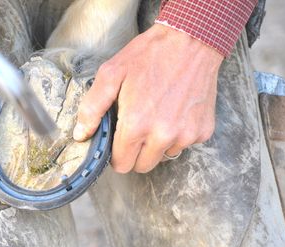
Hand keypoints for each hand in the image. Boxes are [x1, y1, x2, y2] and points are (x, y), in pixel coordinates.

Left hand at [73, 23, 223, 172]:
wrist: (191, 41)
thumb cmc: (149, 56)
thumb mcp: (111, 75)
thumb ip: (92, 108)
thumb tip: (81, 135)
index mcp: (136, 126)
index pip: (121, 164)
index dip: (116, 155)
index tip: (118, 142)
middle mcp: (162, 135)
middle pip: (142, 166)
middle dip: (136, 152)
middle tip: (136, 127)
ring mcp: (185, 135)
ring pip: (164, 157)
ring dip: (158, 144)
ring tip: (157, 114)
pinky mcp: (202, 131)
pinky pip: (184, 144)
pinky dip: (178, 134)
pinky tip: (175, 110)